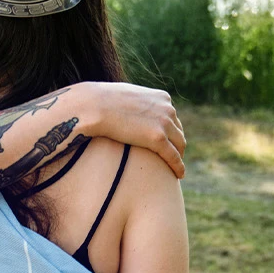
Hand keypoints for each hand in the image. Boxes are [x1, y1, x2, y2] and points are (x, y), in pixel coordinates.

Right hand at [69, 82, 186, 177]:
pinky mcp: (157, 138)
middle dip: (176, 144)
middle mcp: (167, 108)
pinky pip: (173, 156)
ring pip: (179, 144)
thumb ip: (134, 105)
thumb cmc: (102, 101)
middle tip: (172, 158)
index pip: (172, 117)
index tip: (167, 142)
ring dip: (178, 156)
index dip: (170, 131)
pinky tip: (178, 175)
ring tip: (176, 169)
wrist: (94, 106)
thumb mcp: (126, 97)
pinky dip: (178, 166)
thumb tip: (128, 112)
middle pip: (178, 131)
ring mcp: (164, 123)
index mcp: (161, 97)